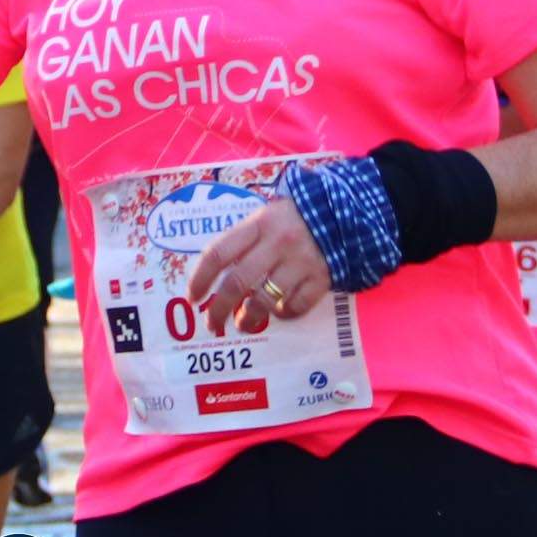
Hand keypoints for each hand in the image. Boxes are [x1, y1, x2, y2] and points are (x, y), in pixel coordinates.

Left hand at [181, 198, 329, 333]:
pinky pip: (296, 306)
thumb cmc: (292, 220)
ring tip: (243, 323)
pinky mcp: (322, 278)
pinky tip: (279, 312)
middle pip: (237, 282)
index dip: (200, 278)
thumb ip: (242, 241)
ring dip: (249, 317)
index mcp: (258, 224)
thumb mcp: (265, 218)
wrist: (344, 214)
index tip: (193, 298)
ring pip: (265, 300)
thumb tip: (211, 275)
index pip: (218, 253)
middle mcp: (278, 242)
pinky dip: (283, 314)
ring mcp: (301, 261)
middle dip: (219, 308)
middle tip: (212, 323)